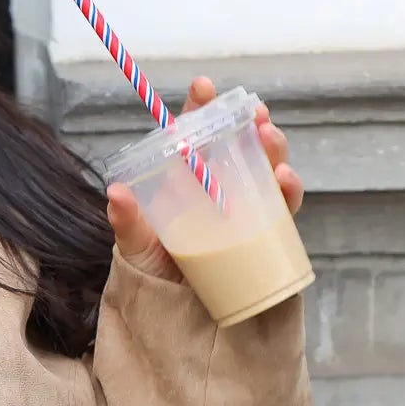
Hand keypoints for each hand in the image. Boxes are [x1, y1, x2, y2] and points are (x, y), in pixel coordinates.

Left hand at [106, 77, 303, 283]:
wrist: (176, 318)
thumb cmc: (154, 273)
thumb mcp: (136, 247)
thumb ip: (128, 222)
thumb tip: (115, 192)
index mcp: (188, 181)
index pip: (196, 136)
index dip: (202, 109)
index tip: (203, 87)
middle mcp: (221, 190)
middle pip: (240, 146)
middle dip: (250, 124)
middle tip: (254, 112)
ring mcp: (246, 211)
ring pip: (266, 171)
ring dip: (273, 150)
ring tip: (269, 137)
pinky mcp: (265, 236)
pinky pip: (283, 210)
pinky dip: (288, 192)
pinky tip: (286, 179)